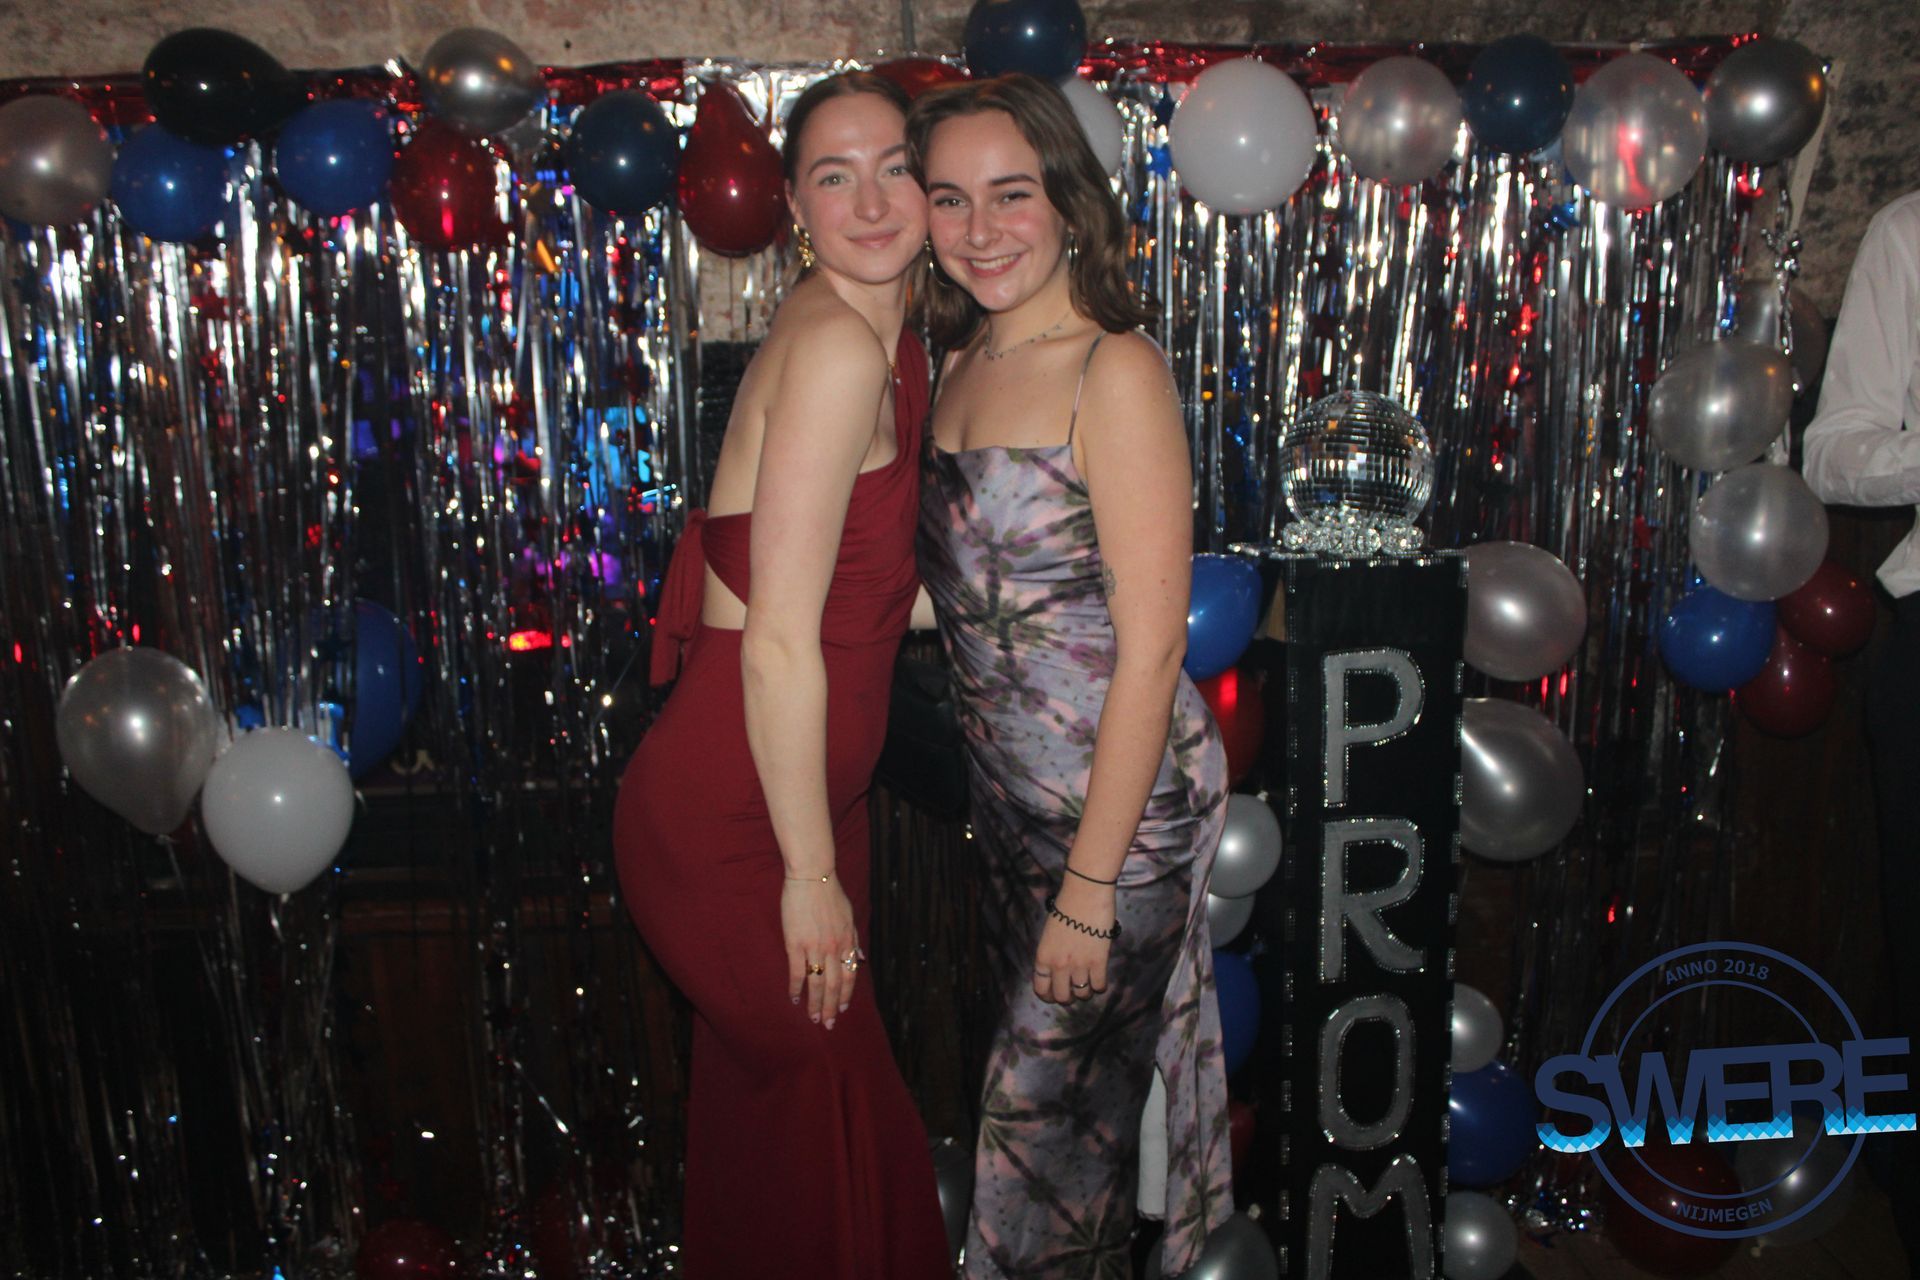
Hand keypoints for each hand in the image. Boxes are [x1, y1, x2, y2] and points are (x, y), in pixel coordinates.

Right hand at [782, 874, 859, 1028]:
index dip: (847, 995)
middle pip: (835, 985)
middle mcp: (834, 948)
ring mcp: (815, 947)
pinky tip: (794, 998)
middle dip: (833, 1007)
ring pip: (818, 983)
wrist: (813, 877)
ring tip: (814, 1018)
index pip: (850, 976)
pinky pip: (797, 972)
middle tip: (829, 1024)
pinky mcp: (796, 944)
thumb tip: (860, 959)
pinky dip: (796, 988)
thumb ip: (853, 940)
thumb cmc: (830, 894)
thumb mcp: (849, 917)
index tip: (844, 1009)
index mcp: (847, 942)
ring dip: (816, 1003)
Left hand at [1032, 878, 1113, 1004]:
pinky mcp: (1098, 961)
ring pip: (1082, 994)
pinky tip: (1100, 980)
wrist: (1085, 892)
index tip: (1054, 996)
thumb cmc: (1066, 905)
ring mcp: (1078, 964)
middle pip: (1062, 996)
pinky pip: (1099, 985)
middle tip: (1074, 992)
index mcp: (1043, 956)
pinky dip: (1100, 986)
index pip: (1041, 988)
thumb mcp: (1050, 933)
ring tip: (1088, 985)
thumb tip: (1058, 967)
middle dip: (1068, 998)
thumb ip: (1052, 952)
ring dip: (1085, 993)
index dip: (1048, 996)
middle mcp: (1058, 964)